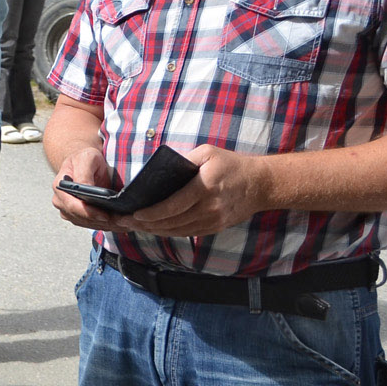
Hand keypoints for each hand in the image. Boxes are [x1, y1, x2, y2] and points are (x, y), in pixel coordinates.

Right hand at [50, 146, 119, 228]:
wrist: (85, 162)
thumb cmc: (85, 158)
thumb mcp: (86, 158)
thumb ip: (84, 173)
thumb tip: (86, 188)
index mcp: (60, 186)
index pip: (72, 205)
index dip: (89, 212)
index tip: (106, 216)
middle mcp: (60, 200)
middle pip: (79, 218)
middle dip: (100, 222)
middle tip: (120, 222)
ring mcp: (67, 209)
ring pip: (85, 223)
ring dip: (104, 225)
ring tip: (122, 224)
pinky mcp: (77, 215)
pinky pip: (89, 224)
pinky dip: (103, 225)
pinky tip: (117, 224)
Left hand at [119, 145, 269, 237]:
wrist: (261, 184)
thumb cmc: (231, 164)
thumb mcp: (207, 152)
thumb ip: (183, 160)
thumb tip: (158, 170)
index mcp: (205, 187)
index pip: (173, 206)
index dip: (151, 213)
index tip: (134, 214)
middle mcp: (210, 208)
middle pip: (172, 222)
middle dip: (146, 224)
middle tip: (125, 222)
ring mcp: (214, 220)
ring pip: (178, 231)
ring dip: (155, 230)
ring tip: (135, 226)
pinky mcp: (216, 227)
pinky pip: (188, 233)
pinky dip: (170, 232)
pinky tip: (155, 228)